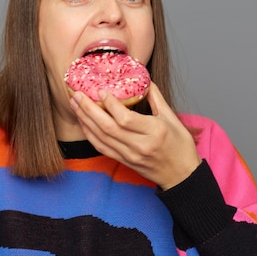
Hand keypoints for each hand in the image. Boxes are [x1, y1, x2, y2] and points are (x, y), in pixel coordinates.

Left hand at [69, 82, 200, 189]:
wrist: (181, 175)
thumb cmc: (180, 146)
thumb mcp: (173, 118)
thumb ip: (156, 98)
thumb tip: (143, 80)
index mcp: (154, 131)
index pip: (126, 118)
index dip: (110, 104)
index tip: (100, 90)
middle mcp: (140, 145)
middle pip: (108, 127)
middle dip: (89, 110)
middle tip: (77, 95)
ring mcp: (130, 155)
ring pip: (101, 137)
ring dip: (85, 120)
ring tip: (75, 104)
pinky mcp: (124, 161)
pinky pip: (102, 148)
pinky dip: (90, 134)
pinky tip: (83, 122)